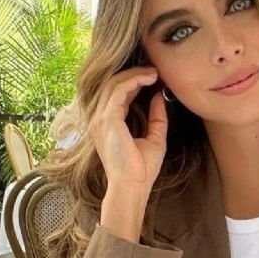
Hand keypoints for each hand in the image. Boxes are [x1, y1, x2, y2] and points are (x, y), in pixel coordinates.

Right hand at [88, 67, 168, 241]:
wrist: (133, 187)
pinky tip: (149, 79)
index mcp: (108, 123)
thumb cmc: (141, 169)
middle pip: (112, 84)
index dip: (133, 81)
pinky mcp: (107, 120)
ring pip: (114, 84)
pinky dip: (134, 80)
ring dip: (135, 74)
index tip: (153, 76)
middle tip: (154, 70)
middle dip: (133, 73)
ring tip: (154, 73)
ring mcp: (100, 119)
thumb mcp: (154, 137)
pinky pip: (119, 91)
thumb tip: (159, 97)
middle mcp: (99, 119)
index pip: (116, 93)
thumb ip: (156, 117)